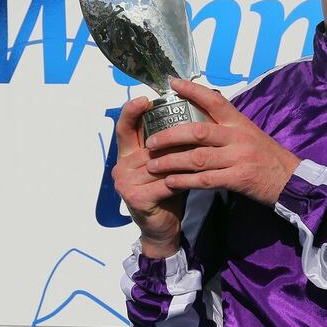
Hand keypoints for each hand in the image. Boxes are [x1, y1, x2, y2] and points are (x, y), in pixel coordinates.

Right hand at [111, 96, 182, 258]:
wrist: (162, 228)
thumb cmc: (166, 191)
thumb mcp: (164, 164)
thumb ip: (166, 144)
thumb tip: (189, 113)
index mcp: (126, 154)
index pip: (125, 127)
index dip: (132, 111)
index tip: (145, 98)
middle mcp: (121, 166)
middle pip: (149, 144)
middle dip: (173, 136)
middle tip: (195, 125)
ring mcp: (126, 183)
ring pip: (160, 163)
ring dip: (183, 157)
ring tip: (205, 149)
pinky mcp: (136, 198)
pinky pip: (165, 183)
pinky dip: (183, 179)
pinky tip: (198, 175)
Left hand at [145, 78, 300, 205]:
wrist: (291, 181)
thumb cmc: (267, 157)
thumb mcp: (250, 134)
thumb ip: (227, 127)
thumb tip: (198, 118)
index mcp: (240, 122)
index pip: (214, 99)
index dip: (192, 89)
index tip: (172, 82)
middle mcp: (238, 137)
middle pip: (198, 131)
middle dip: (170, 135)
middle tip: (150, 140)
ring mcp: (238, 158)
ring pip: (197, 157)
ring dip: (172, 161)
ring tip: (153, 164)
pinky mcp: (238, 179)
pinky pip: (205, 180)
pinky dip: (185, 181)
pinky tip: (170, 182)